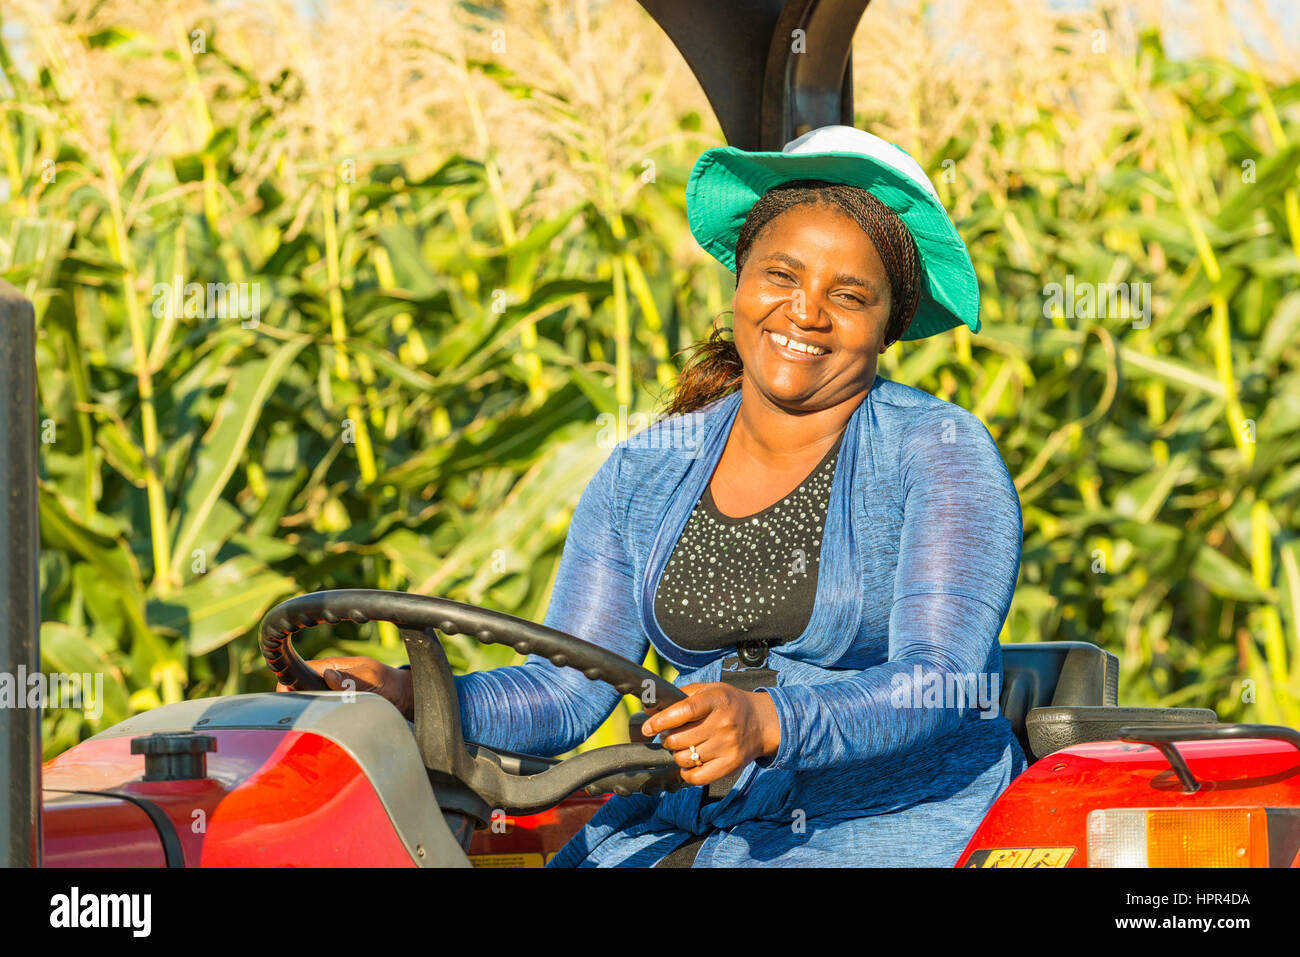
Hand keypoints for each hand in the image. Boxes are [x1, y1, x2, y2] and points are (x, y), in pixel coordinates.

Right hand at [274, 656, 413, 720]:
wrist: (402, 697)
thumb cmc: (388, 684)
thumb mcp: (372, 680)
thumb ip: (351, 680)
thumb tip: (329, 676)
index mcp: (332, 667)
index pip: (299, 670)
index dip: (287, 683)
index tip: (283, 699)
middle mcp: (327, 679)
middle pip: (298, 688)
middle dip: (292, 701)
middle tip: (293, 719)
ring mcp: (329, 693)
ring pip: (307, 702)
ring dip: (305, 712)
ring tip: (303, 728)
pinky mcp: (335, 705)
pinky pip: (317, 712)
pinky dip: (314, 720)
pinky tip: (315, 731)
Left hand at [639, 683, 780, 786]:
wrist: (762, 722)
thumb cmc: (730, 704)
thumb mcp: (709, 690)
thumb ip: (680, 695)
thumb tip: (650, 710)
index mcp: (716, 701)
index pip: (683, 712)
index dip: (661, 721)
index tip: (648, 728)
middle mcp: (723, 724)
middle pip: (679, 739)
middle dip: (667, 739)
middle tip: (670, 736)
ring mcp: (728, 746)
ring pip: (685, 758)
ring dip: (677, 755)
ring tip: (683, 747)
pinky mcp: (731, 765)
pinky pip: (698, 777)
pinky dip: (686, 773)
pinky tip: (689, 764)